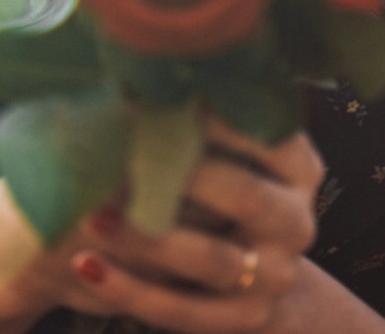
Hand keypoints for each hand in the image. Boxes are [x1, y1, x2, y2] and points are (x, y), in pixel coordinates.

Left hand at [33, 116, 324, 332]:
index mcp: (299, 168)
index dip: (213, 118)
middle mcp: (296, 222)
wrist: (256, 263)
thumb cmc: (225, 178)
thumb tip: (140, 75)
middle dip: (182, 176)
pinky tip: (85, 264)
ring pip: (210, 260)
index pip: (264, 135)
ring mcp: (273, 278)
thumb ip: (201, 118)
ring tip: (90, 213)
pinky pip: (179, 309)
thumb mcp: (230, 147)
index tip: (157, 97)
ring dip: (147, 237)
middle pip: (244, 197)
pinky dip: (128, 288)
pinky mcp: (241, 321)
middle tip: (122, 156)